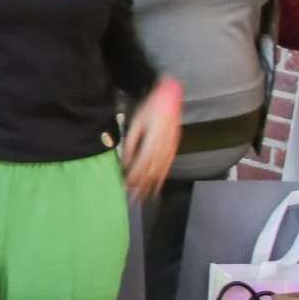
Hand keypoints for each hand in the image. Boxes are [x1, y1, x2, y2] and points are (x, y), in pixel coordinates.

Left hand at [121, 78, 184, 200]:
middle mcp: (163, 147)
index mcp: (153, 140)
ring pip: (160, 171)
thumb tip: (125, 163)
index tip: (125, 187)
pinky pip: (167, 167)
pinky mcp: (173, 148)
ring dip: (150, 186)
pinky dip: (161, 179)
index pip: (142, 163)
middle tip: (132, 200)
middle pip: (151, 171)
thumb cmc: (150, 108)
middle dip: (141, 187)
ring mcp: (170, 148)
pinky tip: (156, 187)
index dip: (134, 177)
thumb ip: (130, 144)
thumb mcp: (135, 124)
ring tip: (142, 199)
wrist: (170, 98)